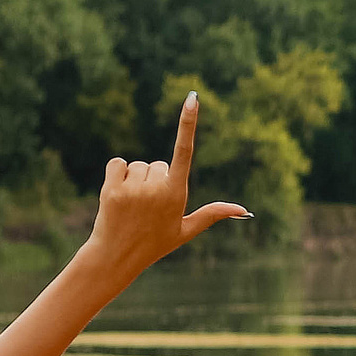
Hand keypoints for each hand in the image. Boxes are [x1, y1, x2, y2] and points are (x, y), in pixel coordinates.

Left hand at [79, 94, 249, 280]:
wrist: (116, 257)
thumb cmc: (155, 243)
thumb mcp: (186, 230)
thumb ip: (213, 214)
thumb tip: (244, 210)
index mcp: (177, 194)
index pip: (185, 150)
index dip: (189, 123)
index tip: (193, 98)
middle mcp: (157, 189)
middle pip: (158, 164)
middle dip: (155, 178)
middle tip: (148, 206)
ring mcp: (133, 189)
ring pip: (138, 165)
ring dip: (135, 179)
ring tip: (133, 204)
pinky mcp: (111, 188)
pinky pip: (117, 163)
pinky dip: (117, 174)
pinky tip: (118, 193)